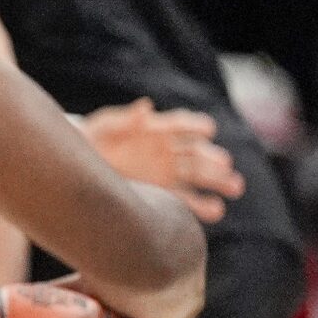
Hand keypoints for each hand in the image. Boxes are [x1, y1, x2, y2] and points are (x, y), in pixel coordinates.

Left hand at [79, 99, 244, 223]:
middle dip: (213, 158)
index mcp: (158, 129)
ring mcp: (168, 172)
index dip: (195, 125)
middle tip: (226, 165)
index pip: (182, 125)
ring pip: (198, 176)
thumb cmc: (96, 138)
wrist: (82, 165)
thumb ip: (126, 119)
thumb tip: (145, 106)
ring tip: (235, 188)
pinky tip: (216, 210)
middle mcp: (169, 150)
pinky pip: (185, 200)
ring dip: (218, 181)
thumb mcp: (106, 127)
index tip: (208, 130)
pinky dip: (201, 205)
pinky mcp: (162, 192)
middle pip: (197, 153)